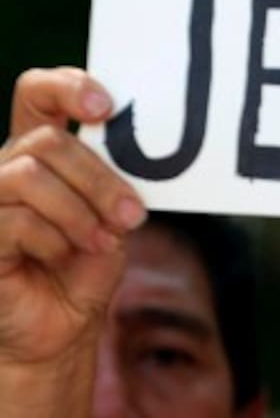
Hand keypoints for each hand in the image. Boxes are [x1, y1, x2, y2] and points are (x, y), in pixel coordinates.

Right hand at [0, 68, 144, 366]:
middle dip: (97, 179)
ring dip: (78, 213)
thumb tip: (126, 147)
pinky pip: (18, 219)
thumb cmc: (82, 272)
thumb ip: (111, 182)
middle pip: (47, 141)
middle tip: (129, 216)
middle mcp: (5, 168)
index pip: (37, 95)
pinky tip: (60, 258)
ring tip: (97, 243)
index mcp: (37, 154)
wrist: (60, 330)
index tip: (105, 107)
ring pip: (30, 176)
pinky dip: (53, 241)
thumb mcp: (109, 220)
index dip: (66, 87)